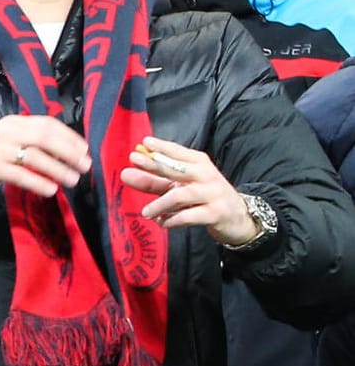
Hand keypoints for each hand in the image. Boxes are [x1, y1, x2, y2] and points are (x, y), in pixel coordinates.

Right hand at [0, 115, 90, 200]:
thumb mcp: (2, 142)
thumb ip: (27, 142)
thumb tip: (62, 151)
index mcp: (11, 123)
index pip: (46, 124)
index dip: (69, 136)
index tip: (85, 150)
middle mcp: (4, 132)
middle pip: (44, 137)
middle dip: (69, 151)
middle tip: (85, 166)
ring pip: (34, 156)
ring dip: (58, 169)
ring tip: (73, 181)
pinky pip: (18, 174)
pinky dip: (37, 182)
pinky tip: (50, 190)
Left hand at [122, 136, 259, 245]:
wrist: (240, 219)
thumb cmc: (205, 197)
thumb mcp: (181, 187)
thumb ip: (154, 181)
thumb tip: (126, 174)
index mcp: (199, 163)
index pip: (179, 152)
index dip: (162, 147)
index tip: (144, 142)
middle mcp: (207, 175)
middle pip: (178, 169)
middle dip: (156, 164)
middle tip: (135, 160)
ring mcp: (213, 194)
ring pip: (181, 195)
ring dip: (160, 204)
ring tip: (145, 212)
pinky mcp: (216, 213)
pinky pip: (189, 216)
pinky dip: (172, 220)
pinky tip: (162, 222)